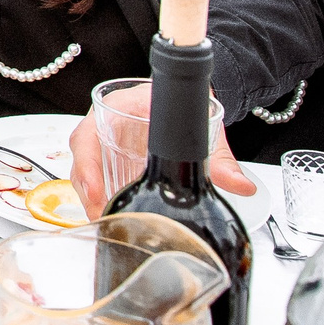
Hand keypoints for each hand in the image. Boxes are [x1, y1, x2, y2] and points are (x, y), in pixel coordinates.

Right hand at [66, 86, 255, 215]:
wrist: (189, 102)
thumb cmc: (186, 104)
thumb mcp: (202, 127)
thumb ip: (220, 158)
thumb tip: (241, 185)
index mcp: (118, 107)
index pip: (88, 135)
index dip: (86, 165)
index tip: (96, 190)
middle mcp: (105, 124)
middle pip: (82, 158)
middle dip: (87, 191)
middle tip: (102, 217)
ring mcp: (106, 141)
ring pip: (86, 171)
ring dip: (92, 198)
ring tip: (107, 222)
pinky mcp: (112, 157)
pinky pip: (98, 177)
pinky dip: (102, 196)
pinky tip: (113, 215)